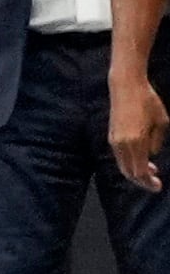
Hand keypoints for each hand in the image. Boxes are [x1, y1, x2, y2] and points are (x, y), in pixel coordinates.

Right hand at [116, 71, 167, 191]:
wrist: (126, 87)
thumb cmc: (148, 101)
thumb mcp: (162, 122)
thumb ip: (156, 142)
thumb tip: (151, 154)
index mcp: (136, 141)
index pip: (141, 171)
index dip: (149, 182)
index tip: (158, 186)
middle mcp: (122, 144)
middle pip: (130, 172)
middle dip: (142, 181)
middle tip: (155, 184)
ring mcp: (114, 141)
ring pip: (123, 166)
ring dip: (136, 173)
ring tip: (151, 173)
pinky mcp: (111, 136)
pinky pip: (120, 157)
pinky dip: (130, 163)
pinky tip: (141, 160)